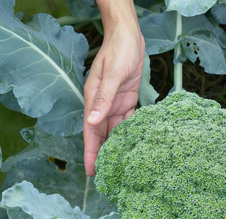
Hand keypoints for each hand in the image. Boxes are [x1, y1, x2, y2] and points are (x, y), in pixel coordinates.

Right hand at [83, 25, 144, 175]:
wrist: (129, 35)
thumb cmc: (118, 51)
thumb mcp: (112, 74)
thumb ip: (103, 99)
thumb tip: (92, 122)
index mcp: (93, 100)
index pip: (90, 132)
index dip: (91, 152)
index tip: (91, 171)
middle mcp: (103, 105)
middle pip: (102, 135)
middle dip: (103, 155)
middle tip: (108, 176)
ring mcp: (115, 103)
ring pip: (115, 131)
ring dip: (117, 147)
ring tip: (121, 166)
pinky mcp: (128, 100)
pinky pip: (128, 120)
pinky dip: (130, 132)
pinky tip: (135, 145)